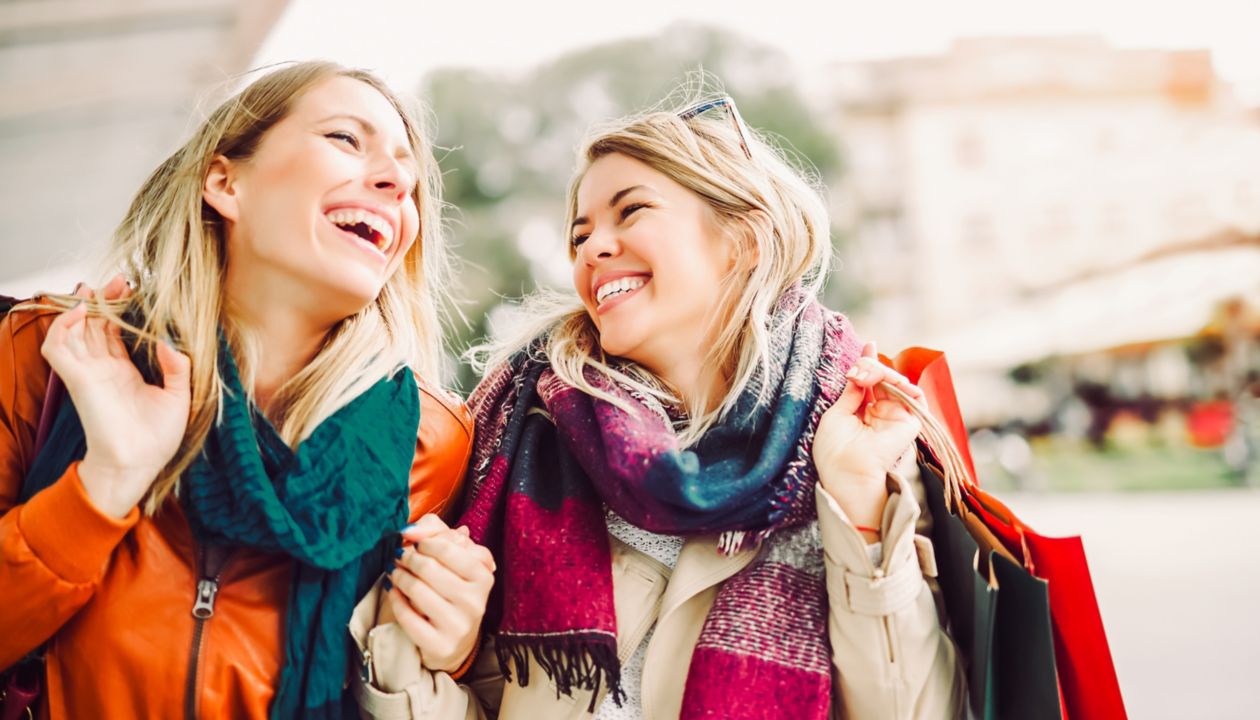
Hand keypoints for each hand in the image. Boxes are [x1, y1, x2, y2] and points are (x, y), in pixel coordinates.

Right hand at [40, 276, 190, 517]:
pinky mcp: (78, 380)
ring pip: (73, 331)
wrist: (140, 464)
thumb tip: (173, 342)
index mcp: (125, 372)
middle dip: (103, 301)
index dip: (120, 310)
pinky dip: (62, 328)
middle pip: (94, 324)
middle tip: (119, 280)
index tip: (134, 291)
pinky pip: (58, 349)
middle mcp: (104, 369)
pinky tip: (78, 312)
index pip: (115, 332)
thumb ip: (178, 368)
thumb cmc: (158, 438)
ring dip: (80, 308)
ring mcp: (88, 372)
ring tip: (96, 289)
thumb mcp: (179, 397)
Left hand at [385, 514, 495, 672]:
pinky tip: (393, 591)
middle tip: (397, 556)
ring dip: (398, 576)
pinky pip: (408, 617)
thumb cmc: (452, 587)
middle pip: (429, 568)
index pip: (448, 547)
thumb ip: (435, 531)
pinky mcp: (441, 645)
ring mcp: (459, 626)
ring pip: (417, 590)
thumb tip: (409, 530)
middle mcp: (476, 601)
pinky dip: (395, 600)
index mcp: (483, 576)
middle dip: (407, 558)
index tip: (414, 542)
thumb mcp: (454, 556)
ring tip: (392, 571)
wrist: (455, 637)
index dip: (425, 542)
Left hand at [812, 341, 922, 529]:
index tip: (869, 344)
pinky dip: (901, 382)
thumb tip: (859, 369)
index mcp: (862, 414)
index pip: (869, 383)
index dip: (869, 363)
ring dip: (881, 372)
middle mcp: (880, 414)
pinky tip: (883, 380)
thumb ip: (852, 392)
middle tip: (858, 370)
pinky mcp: (909, 422)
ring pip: (896, 382)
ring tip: (866, 375)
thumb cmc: (834, 449)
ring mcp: (895, 417)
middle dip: (870, 366)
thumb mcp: (836, 414)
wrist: (845, 471)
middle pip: (882, 379)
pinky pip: (913, 395)